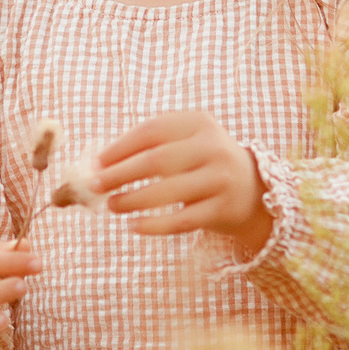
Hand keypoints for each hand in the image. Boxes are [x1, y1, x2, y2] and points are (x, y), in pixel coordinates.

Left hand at [96, 110, 272, 248]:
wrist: (253, 190)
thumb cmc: (202, 164)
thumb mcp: (185, 144)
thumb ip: (148, 147)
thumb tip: (98, 163)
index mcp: (199, 123)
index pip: (151, 131)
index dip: (120, 148)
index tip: (96, 163)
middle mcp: (213, 147)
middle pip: (157, 160)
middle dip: (120, 173)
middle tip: (95, 185)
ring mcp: (221, 179)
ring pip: (168, 191)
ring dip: (133, 200)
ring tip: (112, 205)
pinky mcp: (223, 209)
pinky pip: (181, 220)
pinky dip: (154, 225)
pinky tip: (134, 226)